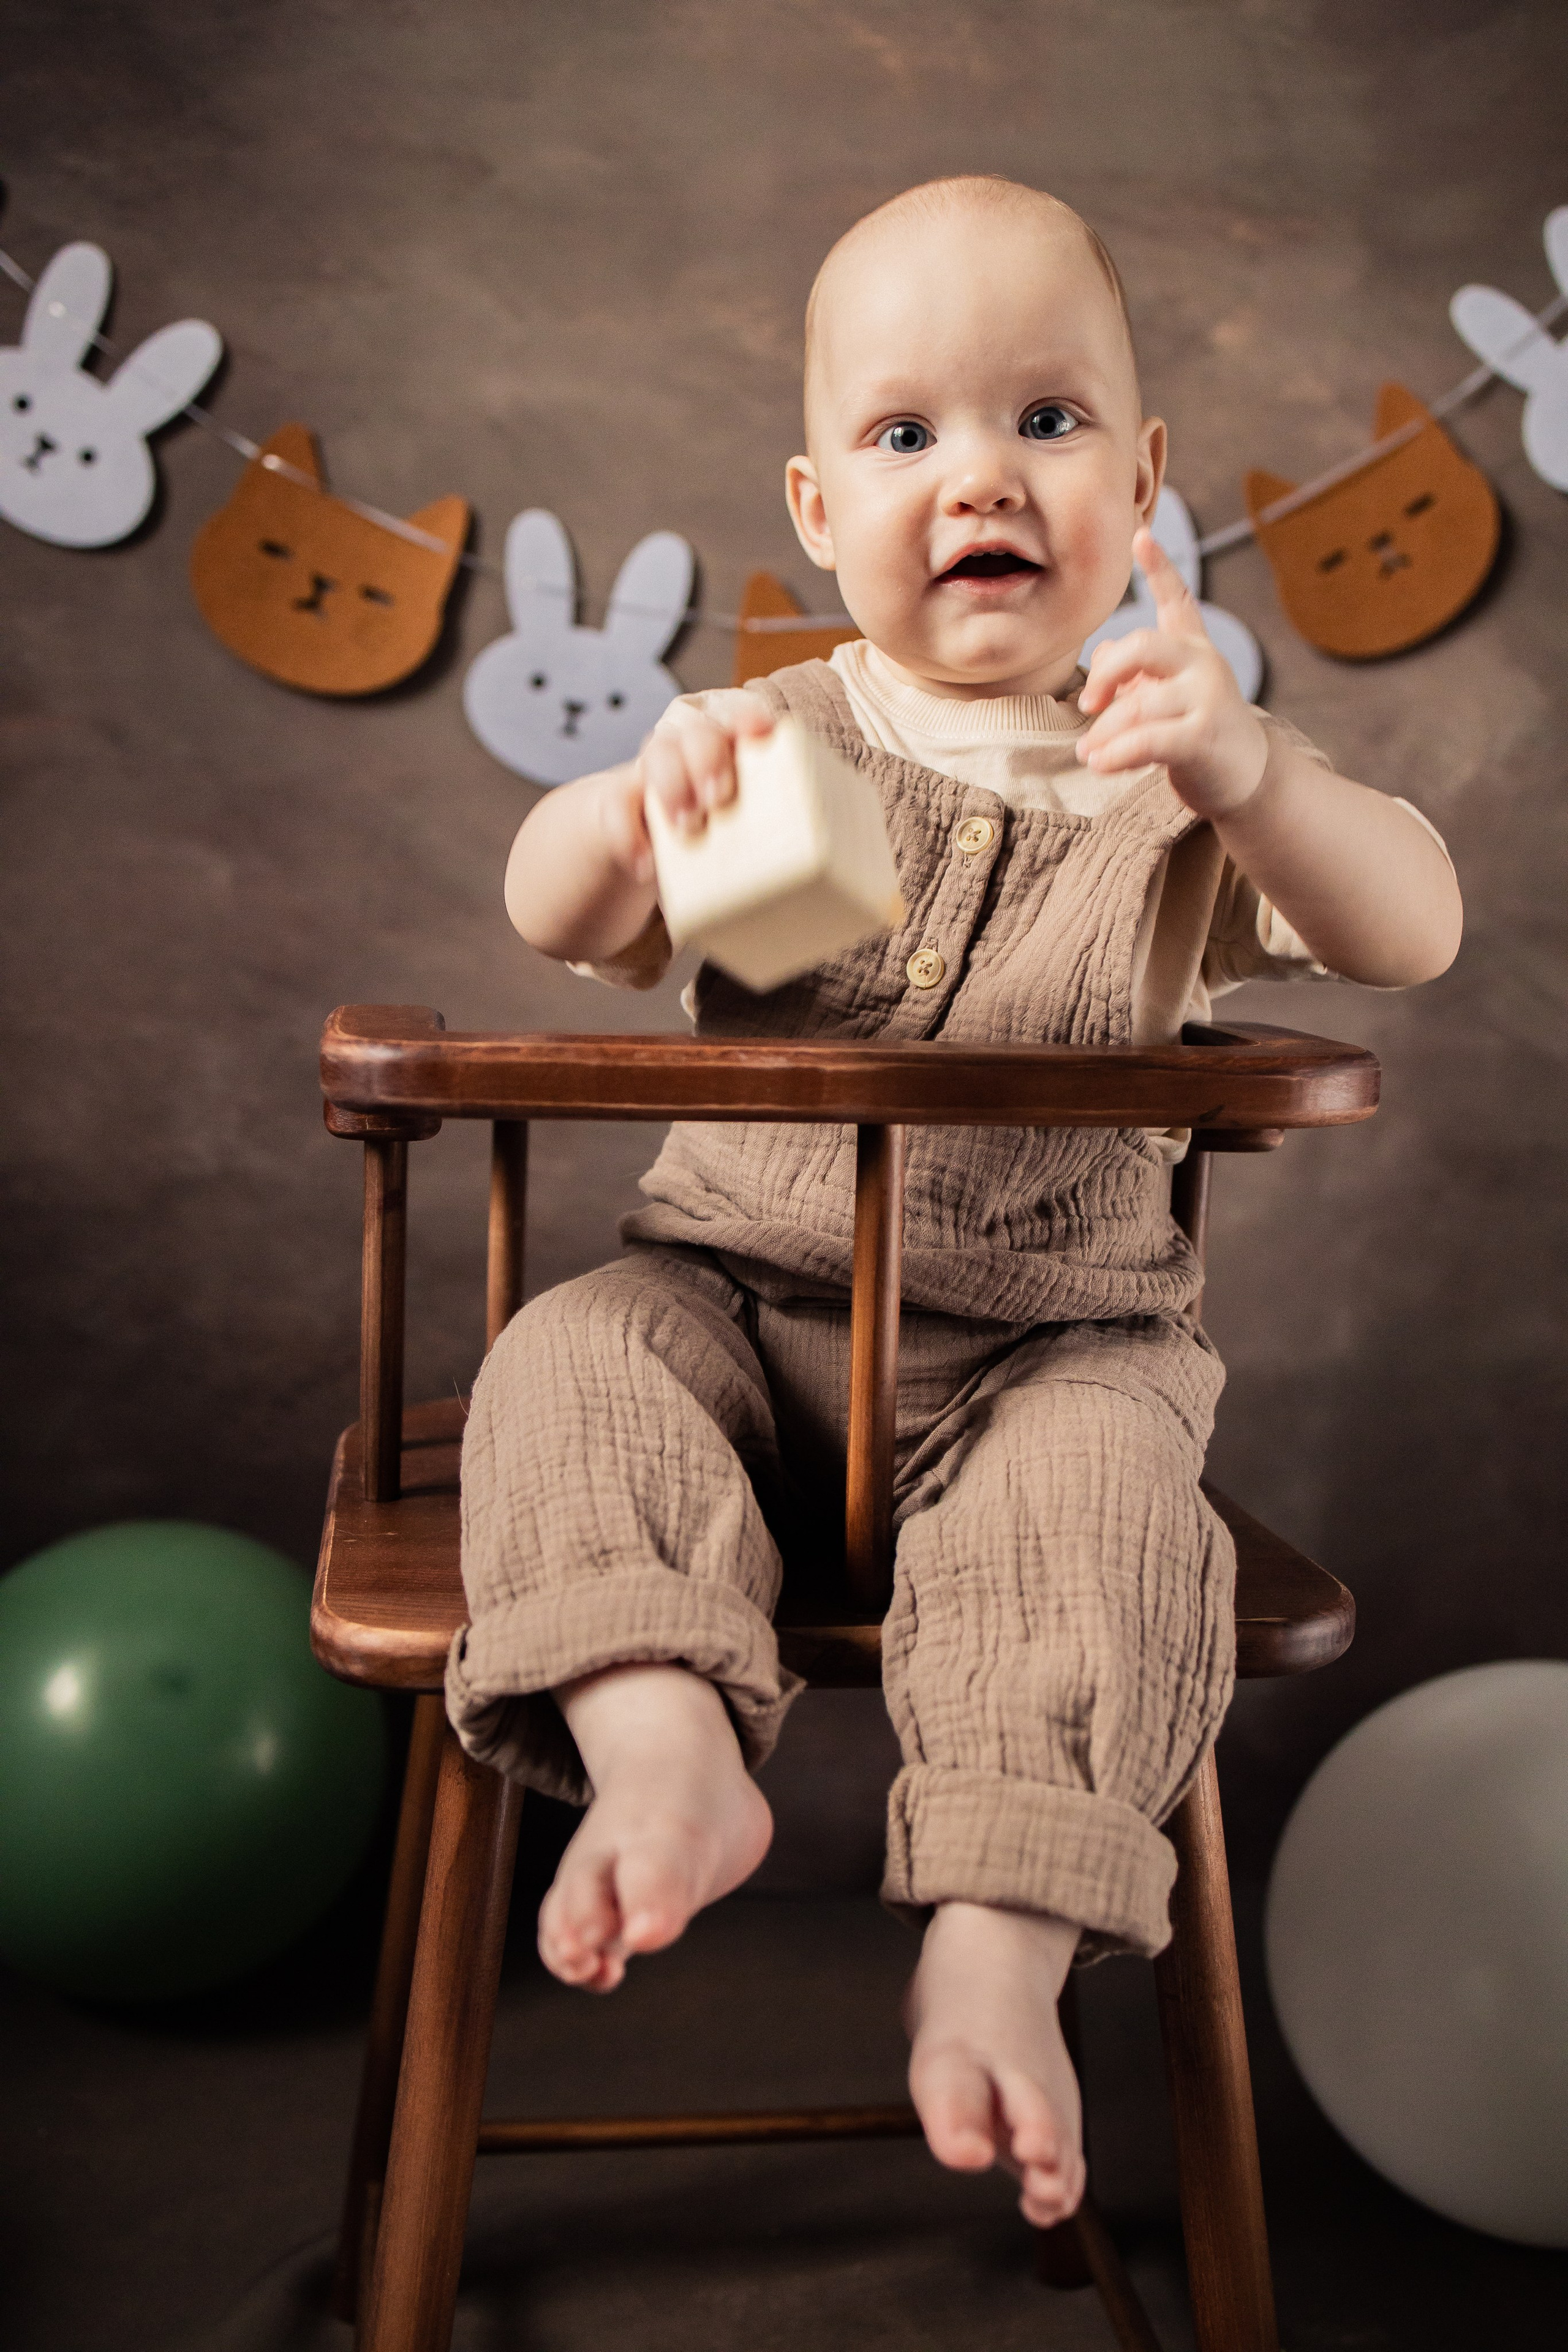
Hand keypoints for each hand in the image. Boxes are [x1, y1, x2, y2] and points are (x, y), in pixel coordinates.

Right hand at [598, 689, 774, 883]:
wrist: (649, 835)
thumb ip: (785, 821)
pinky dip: (630, 836)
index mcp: (729, 742)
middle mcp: (690, 745)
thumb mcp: (753, 815)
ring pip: (657, 755)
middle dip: (709, 758)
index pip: (739, 715)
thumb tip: (839, 862)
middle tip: (720, 796)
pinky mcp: (621, 800)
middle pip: (698, 733)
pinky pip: (618, 807)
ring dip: (673, 786)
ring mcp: (653, 769)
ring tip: (688, 826)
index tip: (760, 731)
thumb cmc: (722, 824)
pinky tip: (646, 864)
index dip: (748, 717)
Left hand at [1075, 530, 1266, 818]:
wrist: (1249, 780)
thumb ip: (1138, 671)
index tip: (1140, 535)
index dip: (1159, 567)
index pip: (1177, 600)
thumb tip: (1104, 648)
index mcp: (1194, 648)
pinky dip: (1115, 754)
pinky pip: (1146, 740)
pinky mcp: (1203, 737)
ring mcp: (1206, 697)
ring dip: (1102, 733)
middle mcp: (1203, 663)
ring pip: (1137, 704)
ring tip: (1087, 753)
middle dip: (1105, 674)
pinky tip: (1099, 764)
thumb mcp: (1169, 696)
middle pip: (1142, 647)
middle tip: (1086, 704)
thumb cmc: (1202, 735)